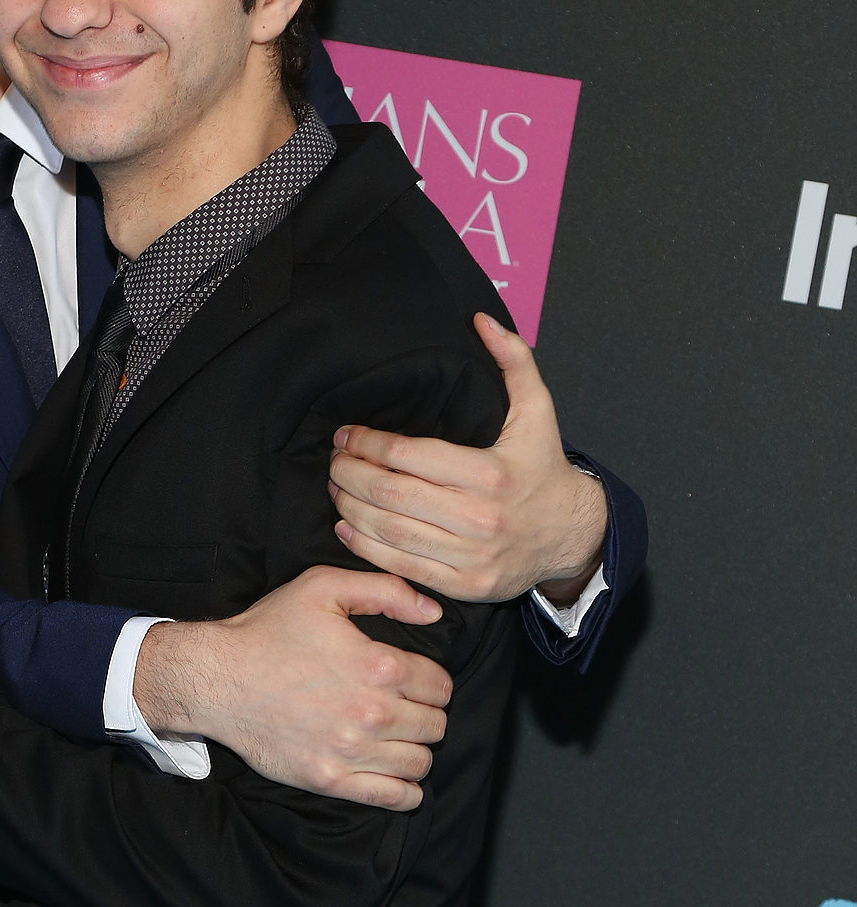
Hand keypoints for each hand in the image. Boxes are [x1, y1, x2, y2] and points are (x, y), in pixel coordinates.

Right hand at [133, 565, 453, 809]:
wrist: (217, 679)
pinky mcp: (330, 779)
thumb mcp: (323, 587)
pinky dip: (406, 791)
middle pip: (435, 726)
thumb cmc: (267, 631)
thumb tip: (434, 613)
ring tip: (397, 739)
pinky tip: (396, 775)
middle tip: (404, 709)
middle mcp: (372, 711)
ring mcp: (351, 751)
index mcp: (378, 664)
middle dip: (425, 714)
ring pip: (421, 762)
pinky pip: (395, 797)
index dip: (431, 681)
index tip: (414, 682)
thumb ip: (386, 590)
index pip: (440, 686)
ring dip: (415, 749)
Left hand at [328, 312, 607, 605]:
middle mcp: (479, 518)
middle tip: (335, 459)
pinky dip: (365, 547)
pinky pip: (401, 566)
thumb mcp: (537, 410)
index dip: (369, 443)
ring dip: (350, 508)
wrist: (570, 534)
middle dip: (350, 473)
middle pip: (391, 493)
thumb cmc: (543, 469)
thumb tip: (481, 322)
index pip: (410, 455)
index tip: (348, 434)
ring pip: (389, 531)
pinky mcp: (464, 585)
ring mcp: (471, 556)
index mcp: (491, 474)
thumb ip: (512, 361)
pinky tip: (346, 526)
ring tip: (336, 487)